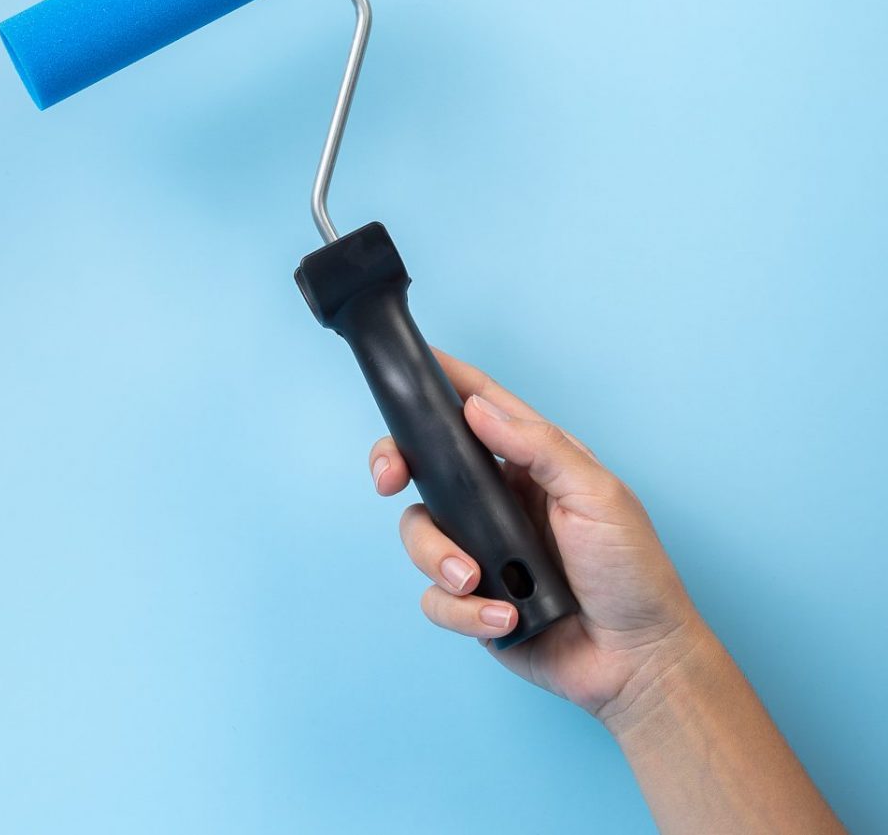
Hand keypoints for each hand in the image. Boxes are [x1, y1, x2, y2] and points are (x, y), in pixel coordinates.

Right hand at [368, 348, 704, 725]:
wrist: (637, 660)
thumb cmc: (631, 571)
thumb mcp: (597, 495)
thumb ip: (538, 446)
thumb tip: (476, 408)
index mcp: (530, 462)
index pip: (477, 408)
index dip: (440, 382)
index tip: (406, 366)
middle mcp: (497, 500)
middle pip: (424, 466)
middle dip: (395, 464)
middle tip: (389, 477)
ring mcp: (482, 549)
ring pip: (419, 533)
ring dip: (437, 557)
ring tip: (475, 580)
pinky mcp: (473, 600)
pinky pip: (436, 597)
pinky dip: (464, 611)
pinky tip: (505, 619)